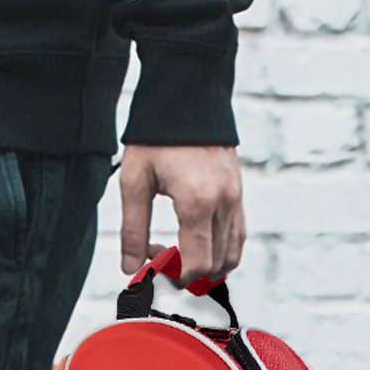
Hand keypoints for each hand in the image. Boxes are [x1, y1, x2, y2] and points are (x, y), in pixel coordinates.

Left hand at [118, 144, 244, 286]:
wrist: (188, 94)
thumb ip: (132, 229)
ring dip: (203, 267)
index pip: (195, 267)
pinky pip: (237, 239)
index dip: (171, 275)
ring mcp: (236, 200)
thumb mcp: (134, 182)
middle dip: (184, 273)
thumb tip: (130, 270)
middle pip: (214, 268)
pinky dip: (218, 252)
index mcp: (198, 203)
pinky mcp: (239, 194)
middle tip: (158, 252)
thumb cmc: (156, 137)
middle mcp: (224, 204)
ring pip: (230, 258)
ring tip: (175, 248)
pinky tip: (193, 240)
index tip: (150, 256)